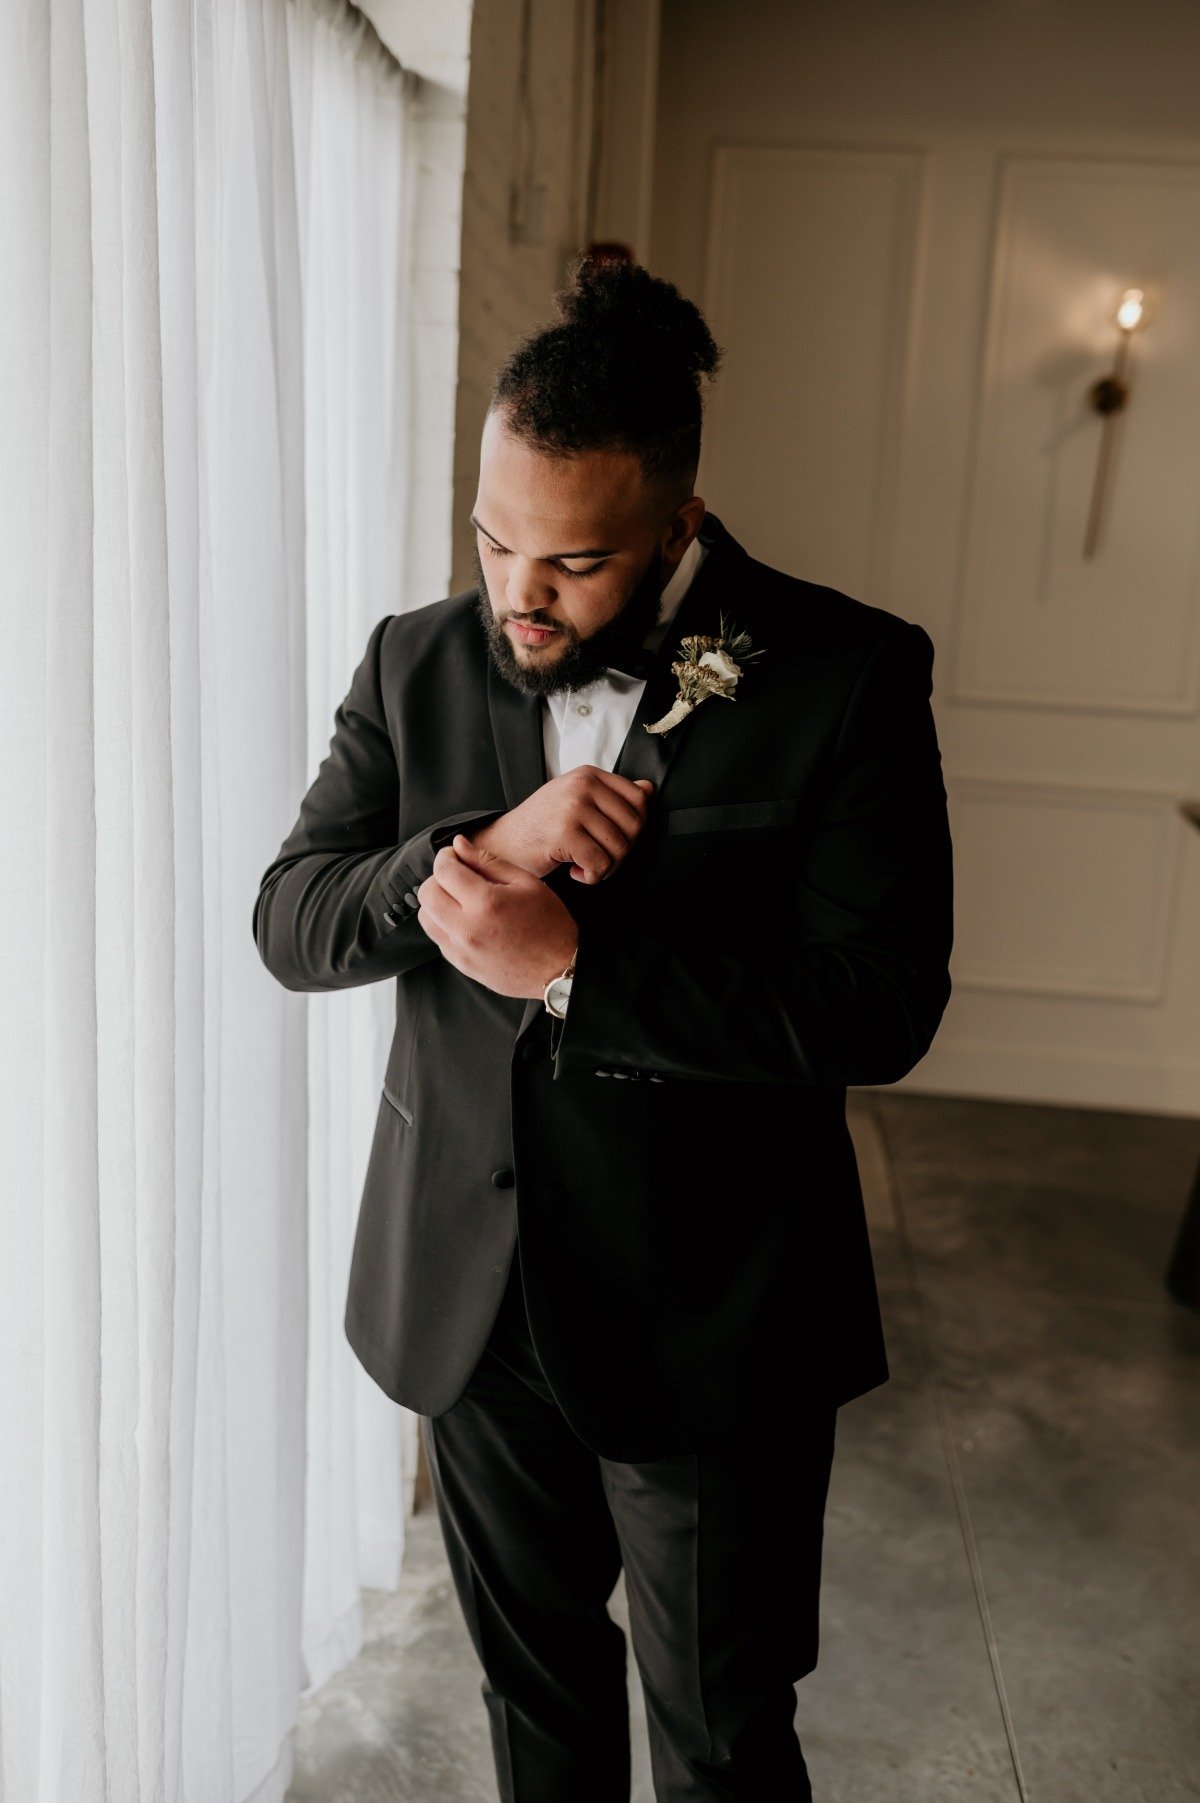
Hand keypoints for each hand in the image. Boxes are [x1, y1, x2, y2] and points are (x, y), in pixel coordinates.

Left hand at [416, 835, 579, 998]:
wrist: (561, 968)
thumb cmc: (550, 925)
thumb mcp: (527, 883)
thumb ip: (489, 861)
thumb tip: (460, 845)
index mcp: (486, 903)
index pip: (444, 870)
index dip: (446, 856)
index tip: (456, 856)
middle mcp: (467, 929)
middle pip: (427, 893)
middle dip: (438, 878)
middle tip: (458, 876)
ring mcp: (461, 950)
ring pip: (426, 917)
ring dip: (437, 902)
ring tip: (460, 899)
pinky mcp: (461, 965)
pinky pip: (438, 938)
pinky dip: (445, 924)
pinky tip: (467, 920)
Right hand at [470, 767, 654, 884]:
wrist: (502, 844)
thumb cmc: (541, 827)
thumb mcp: (576, 801)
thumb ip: (611, 795)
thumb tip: (648, 789)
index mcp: (588, 775)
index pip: (639, 799)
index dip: (633, 827)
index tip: (611, 838)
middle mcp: (582, 786)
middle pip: (635, 826)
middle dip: (622, 852)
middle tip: (598, 859)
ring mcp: (573, 808)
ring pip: (620, 848)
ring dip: (607, 868)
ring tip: (585, 866)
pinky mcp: (564, 834)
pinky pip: (600, 864)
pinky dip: (592, 877)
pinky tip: (574, 872)